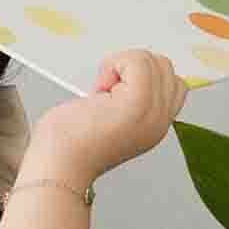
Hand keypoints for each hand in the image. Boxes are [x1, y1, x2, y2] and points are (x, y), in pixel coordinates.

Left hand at [22, 49, 188, 188]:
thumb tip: (121, 79)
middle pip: (165, 68)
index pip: (172, 84)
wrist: (56, 168)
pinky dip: (114, 63)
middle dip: (132, 68)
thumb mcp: (106, 119)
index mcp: (153, 126)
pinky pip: (139, 61)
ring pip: (154, 61)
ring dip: (121, 66)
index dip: (142, 77)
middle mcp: (159, 121)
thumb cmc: (66, 146)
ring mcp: (152, 112)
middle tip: (104, 93)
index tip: (112, 95)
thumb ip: (125, 102)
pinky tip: (98, 88)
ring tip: (101, 93)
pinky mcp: (138, 103)